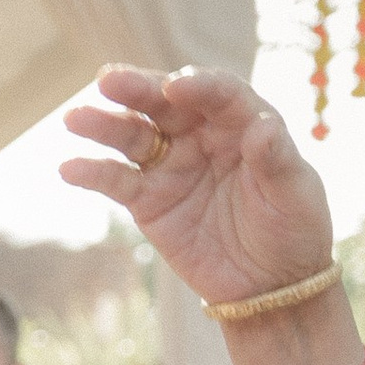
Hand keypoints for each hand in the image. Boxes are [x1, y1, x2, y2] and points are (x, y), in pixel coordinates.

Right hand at [60, 66, 334, 310]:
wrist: (269, 283)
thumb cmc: (293, 229)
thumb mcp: (295, 194)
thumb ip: (276, 159)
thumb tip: (263, 126)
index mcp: (243, 123)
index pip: (218, 93)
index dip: (198, 86)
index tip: (176, 87)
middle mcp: (202, 136)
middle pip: (164, 104)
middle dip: (137, 90)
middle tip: (108, 80)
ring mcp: (171, 166)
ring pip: (133, 137)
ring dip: (104, 125)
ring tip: (75, 119)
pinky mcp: (147, 200)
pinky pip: (116, 182)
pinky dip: (92, 174)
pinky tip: (70, 168)